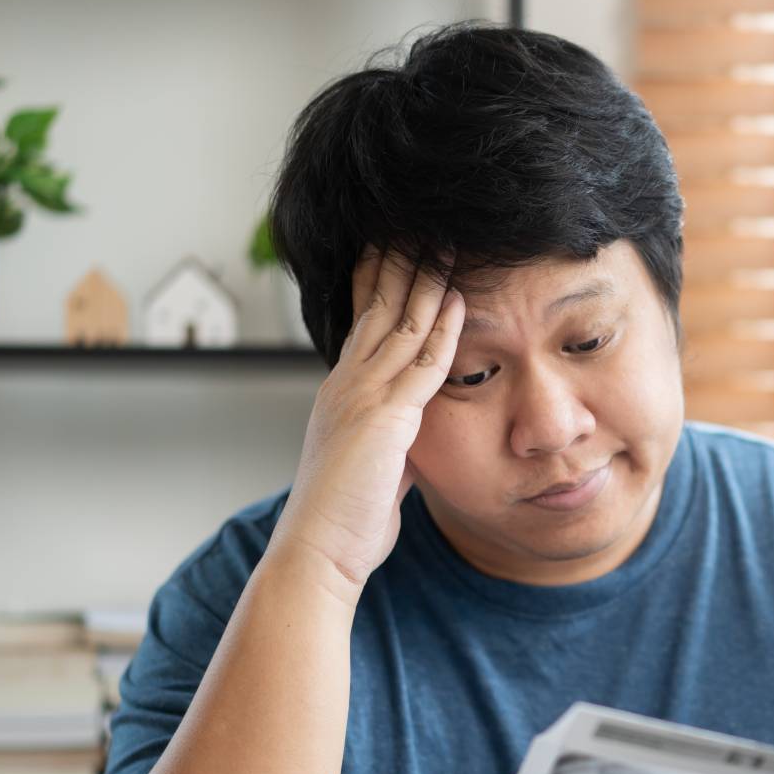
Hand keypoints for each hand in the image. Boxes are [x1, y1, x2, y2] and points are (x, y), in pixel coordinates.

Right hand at [270, 252, 462, 603]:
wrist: (316, 551)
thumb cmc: (342, 522)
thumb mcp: (368, 467)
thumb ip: (389, 443)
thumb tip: (405, 440)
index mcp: (340, 392)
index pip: (362, 321)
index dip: (379, 281)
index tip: (393, 247)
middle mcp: (346, 384)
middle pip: (378, 307)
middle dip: (400, 263)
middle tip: (419, 222)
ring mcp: (363, 397)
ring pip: (400, 324)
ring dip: (426, 281)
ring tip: (446, 242)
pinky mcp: (386, 419)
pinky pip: (422, 363)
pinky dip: (441, 329)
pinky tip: (456, 299)